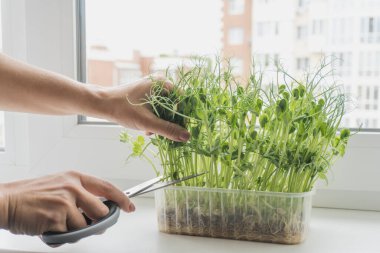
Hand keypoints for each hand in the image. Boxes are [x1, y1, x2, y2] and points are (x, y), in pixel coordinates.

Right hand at [0, 171, 133, 234]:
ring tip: (57, 222)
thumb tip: (99, 212)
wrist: (6, 201)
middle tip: (86, 225)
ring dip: (73, 230)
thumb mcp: (59, 186)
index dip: (121, 198)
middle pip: (100, 212)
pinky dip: (60, 236)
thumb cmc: (31, 195)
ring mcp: (65, 203)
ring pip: (84, 227)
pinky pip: (68, 235)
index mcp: (75, 178)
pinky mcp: (56, 218)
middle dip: (96, 223)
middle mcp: (72, 188)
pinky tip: (48, 227)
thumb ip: (80, 195)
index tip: (129, 206)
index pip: (107, 187)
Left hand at [96, 75, 189, 141]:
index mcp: (162, 83)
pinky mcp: (146, 96)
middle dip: (168, 121)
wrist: (102, 105)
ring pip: (166, 110)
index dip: (183, 115)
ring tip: (149, 130)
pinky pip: (157, 109)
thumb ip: (167, 129)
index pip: (183, 100)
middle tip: (160, 131)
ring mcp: (152, 90)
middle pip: (174, 106)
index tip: (180, 129)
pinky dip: (153, 120)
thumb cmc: (122, 109)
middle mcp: (159, 84)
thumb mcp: (147, 121)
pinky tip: (145, 128)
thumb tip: (187, 137)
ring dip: (160, 123)